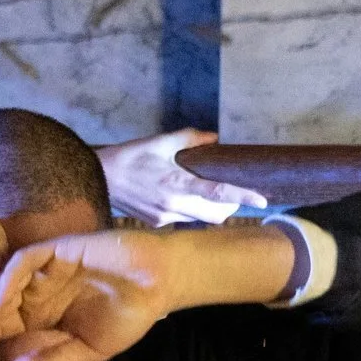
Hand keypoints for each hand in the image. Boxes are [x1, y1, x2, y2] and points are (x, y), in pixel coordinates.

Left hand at [0, 229, 175, 360]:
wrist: (159, 285)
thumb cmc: (127, 317)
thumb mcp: (87, 350)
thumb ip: (52, 358)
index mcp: (43, 315)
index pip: (3, 327)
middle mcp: (38, 291)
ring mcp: (46, 270)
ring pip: (4, 282)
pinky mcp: (57, 250)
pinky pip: (24, 261)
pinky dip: (10, 278)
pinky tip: (2, 299)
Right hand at [96, 129, 265, 225]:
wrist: (99, 178)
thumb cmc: (130, 157)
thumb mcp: (160, 142)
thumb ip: (190, 139)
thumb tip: (214, 138)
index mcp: (177, 184)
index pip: (217, 193)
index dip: (241, 196)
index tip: (261, 200)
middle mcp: (174, 205)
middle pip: (215, 215)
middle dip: (229, 207)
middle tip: (233, 195)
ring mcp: (165, 218)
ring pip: (199, 219)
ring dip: (208, 208)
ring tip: (204, 191)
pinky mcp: (157, 223)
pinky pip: (182, 219)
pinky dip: (189, 209)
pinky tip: (177, 195)